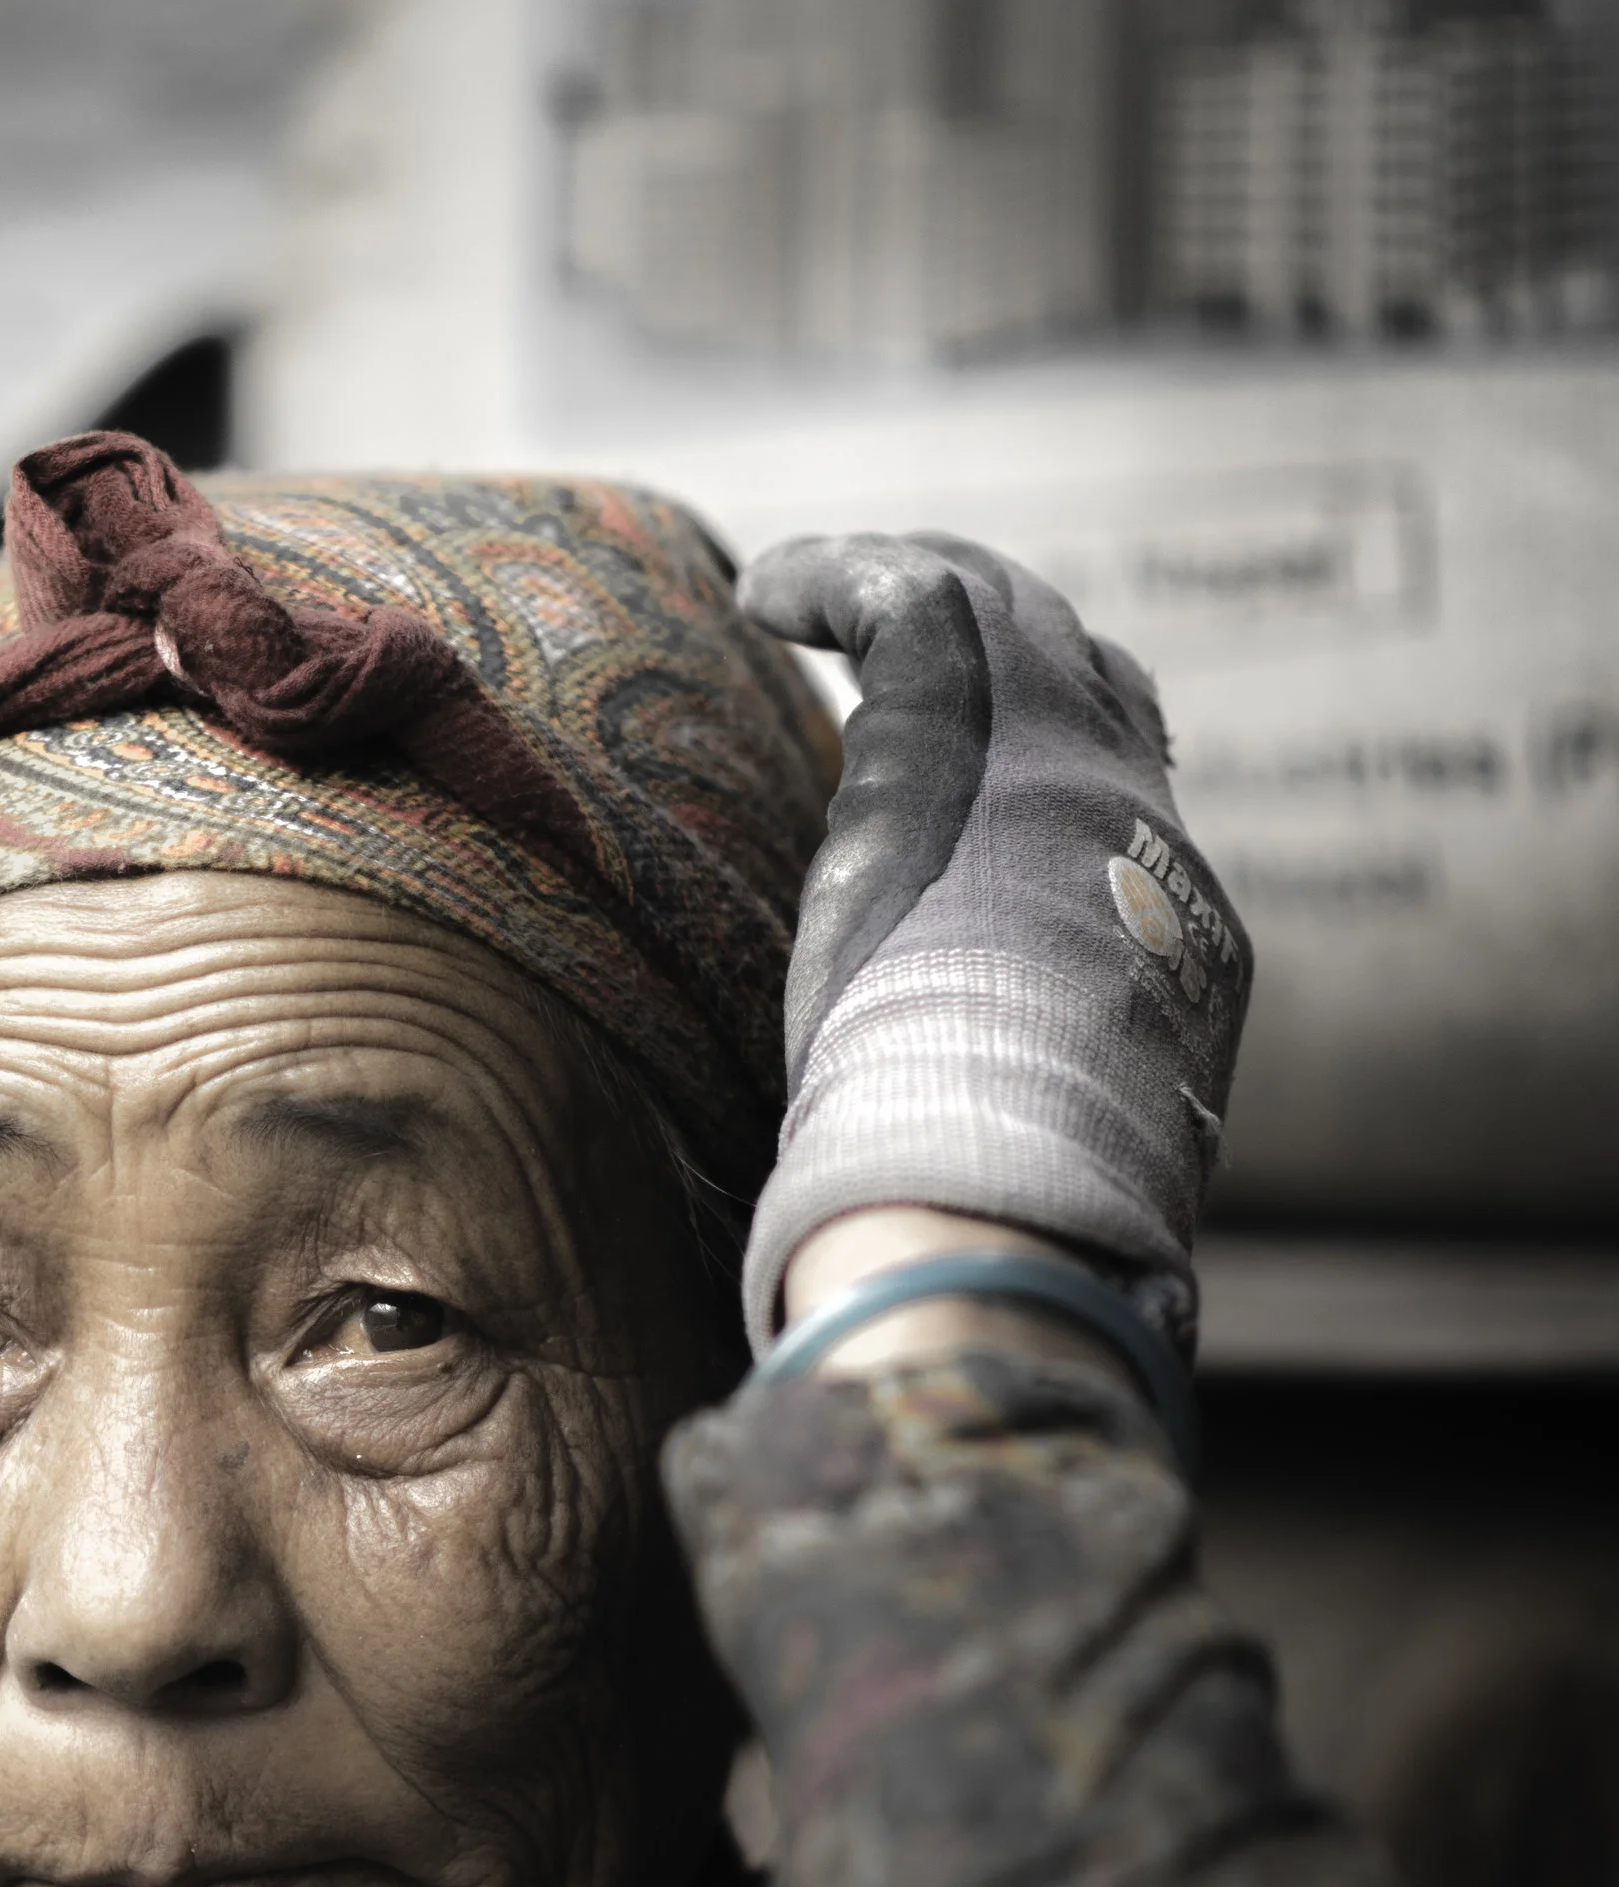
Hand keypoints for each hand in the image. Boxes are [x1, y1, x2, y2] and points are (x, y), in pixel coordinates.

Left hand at [736, 533, 1251, 1357]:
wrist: (994, 1177)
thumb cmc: (996, 1226)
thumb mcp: (1043, 1185)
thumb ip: (1030, 1170)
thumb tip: (989, 1244)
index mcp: (1182, 942)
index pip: (1143, 828)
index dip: (1076, 788)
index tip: (1005, 788)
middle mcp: (1145, 833)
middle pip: (1102, 690)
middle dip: (1023, 657)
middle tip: (927, 636)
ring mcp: (1064, 765)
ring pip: (1015, 622)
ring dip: (922, 596)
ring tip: (830, 591)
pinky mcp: (962, 719)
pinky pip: (906, 599)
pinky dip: (837, 578)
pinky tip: (766, 589)